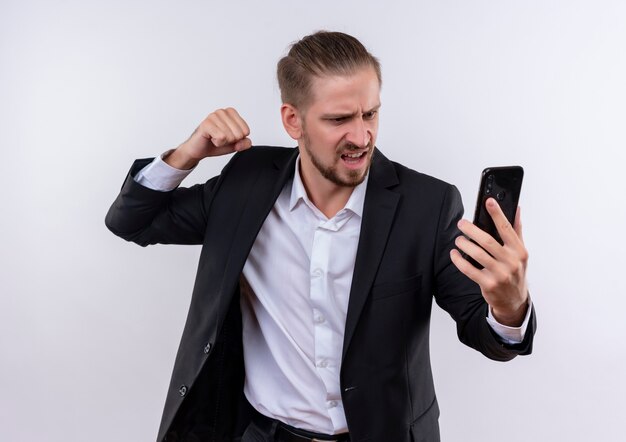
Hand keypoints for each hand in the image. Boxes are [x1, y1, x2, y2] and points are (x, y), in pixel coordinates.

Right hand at [165, 108, 251, 168]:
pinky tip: (210, 139)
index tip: (227, 137)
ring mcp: (213, 116)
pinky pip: (221, 138)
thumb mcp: (235, 144)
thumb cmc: (216, 144)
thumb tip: (246, 141)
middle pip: (239, 134)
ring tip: (214, 138)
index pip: (246, 131)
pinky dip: (217, 143)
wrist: (199, 150)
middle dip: (230, 141)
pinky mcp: (206, 124)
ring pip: (230, 136)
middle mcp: (222, 112)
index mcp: (231, 113)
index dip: (238, 139)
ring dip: (222, 142)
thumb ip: (244, 143)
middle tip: (220, 138)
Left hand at [450, 198, 528, 325]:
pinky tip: (454, 254)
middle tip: (461, 224)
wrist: (514, 300)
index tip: (488, 201)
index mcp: (519, 251)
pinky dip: (459, 260)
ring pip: (477, 254)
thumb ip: (516, 230)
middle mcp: (511, 262)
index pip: (507, 228)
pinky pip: (469, 269)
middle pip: (488, 241)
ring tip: (458, 239)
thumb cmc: (515, 272)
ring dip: (464, 244)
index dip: (497, 214)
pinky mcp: (488, 284)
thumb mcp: (520, 253)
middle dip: (471, 230)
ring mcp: (500, 274)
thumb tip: (516, 209)